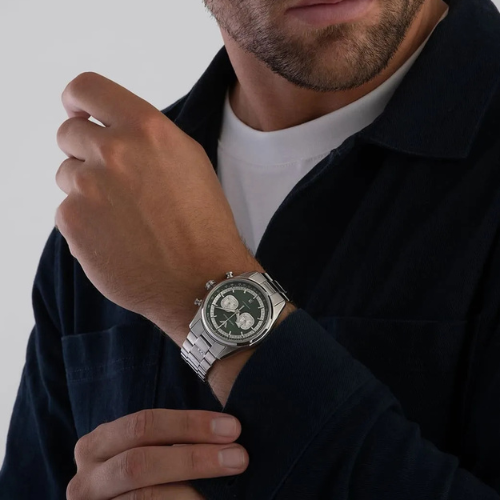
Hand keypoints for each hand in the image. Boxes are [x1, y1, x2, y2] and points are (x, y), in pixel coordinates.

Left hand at [55, 72, 262, 345]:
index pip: (87, 88)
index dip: (77, 100)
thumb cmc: (204, 224)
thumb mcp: (188, 161)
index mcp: (147, 129)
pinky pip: (67, 210)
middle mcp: (114, 151)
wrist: (202, 280)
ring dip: (87, 189)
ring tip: (125, 217)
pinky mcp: (73, 222)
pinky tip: (118, 239)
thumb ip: (145, 137)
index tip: (78, 111)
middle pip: (69, 134)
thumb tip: (107, 130)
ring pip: (66, 175)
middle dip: (85, 152)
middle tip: (113, 180)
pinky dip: (86, 223)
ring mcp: (88, 187)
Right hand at [66, 408, 247, 499]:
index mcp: (97, 445)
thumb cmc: (144, 472)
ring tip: (230, 483)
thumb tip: (226, 428)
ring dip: (193, 490)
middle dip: (193, 459)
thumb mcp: (146, 450)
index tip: (232, 428)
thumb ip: (171, 439)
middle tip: (238, 457)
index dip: (189, 424)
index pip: (143, 425)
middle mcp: (86, 480)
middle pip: (140, 463)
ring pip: (144, 498)